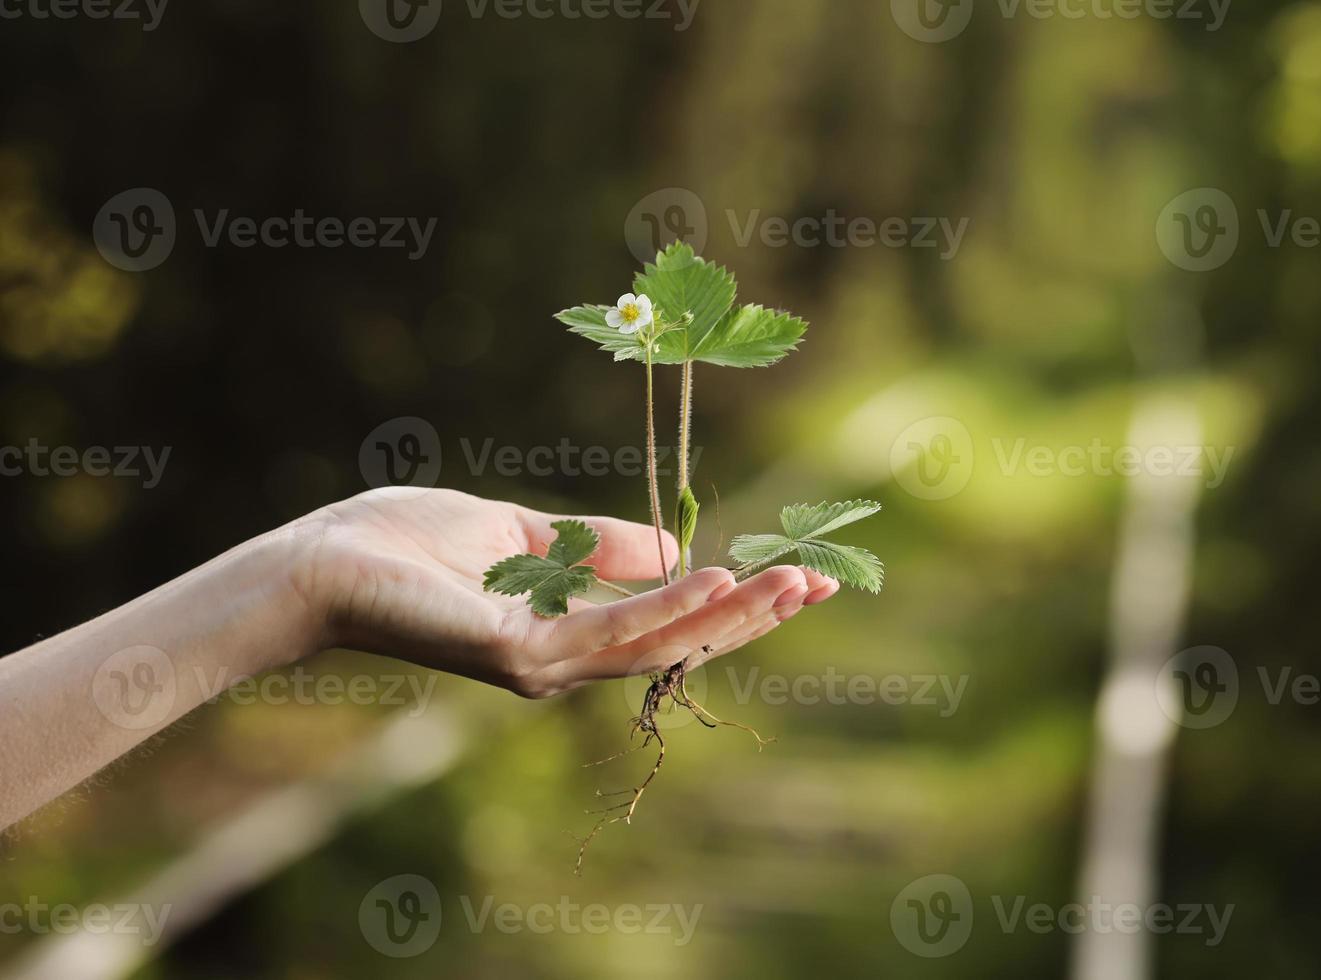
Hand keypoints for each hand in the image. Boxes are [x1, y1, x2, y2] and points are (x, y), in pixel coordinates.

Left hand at [296, 489, 838, 698]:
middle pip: (679, 641)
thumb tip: (672, 546)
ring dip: (728, 614)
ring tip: (789, 581)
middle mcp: (564, 659)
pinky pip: (611, 633)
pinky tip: (713, 578)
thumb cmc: (407, 543)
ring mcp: (545, 665)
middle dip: (751, 615)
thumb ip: (594, 545)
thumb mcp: (523, 532)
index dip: (732, 600)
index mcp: (566, 629)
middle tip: (821, 583)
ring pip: (659, 643)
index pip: (667, 621)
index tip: (795, 572)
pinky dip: (667, 608)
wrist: (322, 561)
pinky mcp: (521, 657)